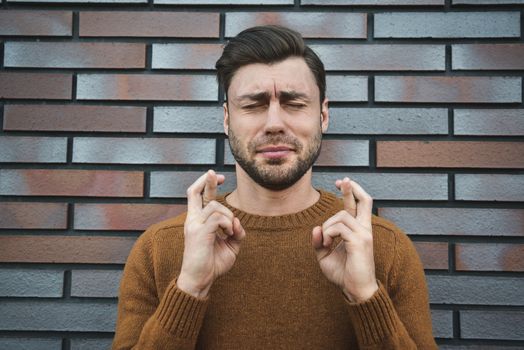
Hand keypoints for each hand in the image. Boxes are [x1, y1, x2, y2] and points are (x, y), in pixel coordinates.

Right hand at [177, 170, 245, 297]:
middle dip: (208, 181)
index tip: (218, 176)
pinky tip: (228, 235)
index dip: (206, 183)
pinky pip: (218, 218)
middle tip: (217, 174)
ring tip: (229, 232)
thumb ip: (236, 231)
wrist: (200, 280)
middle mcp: (193, 220)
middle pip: (196, 192)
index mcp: (197, 221)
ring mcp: (194, 225)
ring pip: (215, 206)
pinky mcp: (199, 232)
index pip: (197, 195)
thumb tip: (238, 222)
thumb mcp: (231, 245)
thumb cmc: (212, 263)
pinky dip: (228, 224)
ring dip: (229, 216)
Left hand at [312, 177, 377, 302]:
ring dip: (327, 226)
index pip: (360, 204)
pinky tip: (326, 245)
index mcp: (359, 230)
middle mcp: (365, 229)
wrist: (355, 290)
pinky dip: (327, 234)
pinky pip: (338, 228)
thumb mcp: (325, 255)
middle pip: (365, 200)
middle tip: (341, 180)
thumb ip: (319, 241)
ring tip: (325, 243)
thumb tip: (316, 228)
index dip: (352, 191)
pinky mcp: (360, 241)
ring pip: (341, 215)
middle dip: (352, 188)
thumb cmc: (343, 273)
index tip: (342, 182)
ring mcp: (364, 234)